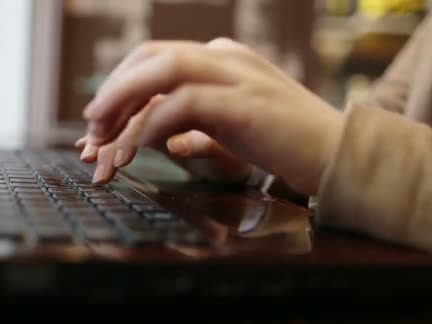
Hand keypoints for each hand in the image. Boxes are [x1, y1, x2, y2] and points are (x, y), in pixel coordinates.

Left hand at [82, 38, 343, 194]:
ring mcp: (237, 76)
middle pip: (152, 56)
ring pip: (162, 70)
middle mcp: (226, 58)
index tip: (100, 122)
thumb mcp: (231, 124)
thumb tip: (147, 132)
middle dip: (113, 91)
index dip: (121, 85)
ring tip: (100, 140)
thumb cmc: (286, 146)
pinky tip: (134, 152)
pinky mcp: (244, 104)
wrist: (341, 158)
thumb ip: (192, 120)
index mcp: (223, 59)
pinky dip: (149, 127)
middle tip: (90, 128)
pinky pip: (182, 105)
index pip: (157, 58)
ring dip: (123, 103)